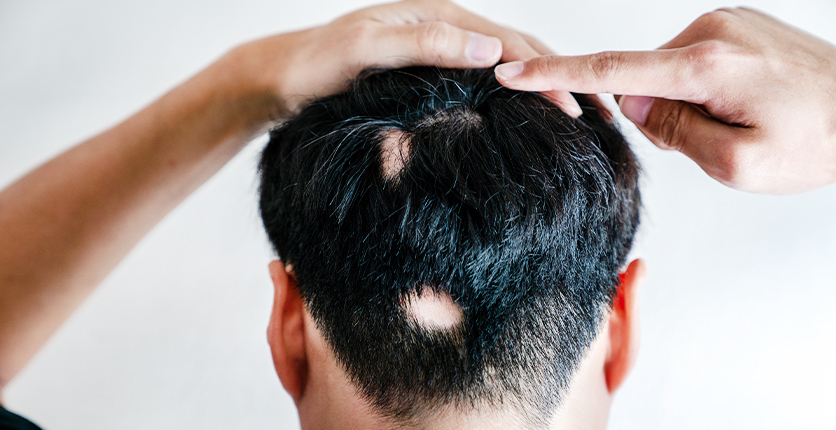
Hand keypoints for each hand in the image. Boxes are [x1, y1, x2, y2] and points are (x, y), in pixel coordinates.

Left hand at [232, 0, 580, 116]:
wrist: (281, 79)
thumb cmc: (316, 65)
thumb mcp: (367, 50)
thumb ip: (425, 44)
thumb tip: (493, 51)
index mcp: (440, 16)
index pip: (511, 44)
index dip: (549, 75)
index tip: (580, 109)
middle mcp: (446, 29)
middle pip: (519, 52)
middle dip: (561, 81)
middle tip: (602, 117)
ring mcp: (440, 52)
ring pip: (506, 69)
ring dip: (543, 91)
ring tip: (579, 121)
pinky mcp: (431, 75)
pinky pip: (483, 85)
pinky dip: (513, 101)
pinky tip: (526, 122)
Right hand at [495, 8, 835, 193]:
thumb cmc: (819, 140)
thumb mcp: (739, 164)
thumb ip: (674, 132)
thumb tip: (633, 102)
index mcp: (706, 66)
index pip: (611, 70)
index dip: (556, 75)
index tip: (514, 72)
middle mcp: (711, 32)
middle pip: (644, 79)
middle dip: (661, 116)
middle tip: (714, 139)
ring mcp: (725, 23)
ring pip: (670, 73)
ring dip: (687, 104)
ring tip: (740, 119)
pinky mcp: (735, 25)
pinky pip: (693, 61)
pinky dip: (701, 88)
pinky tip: (743, 101)